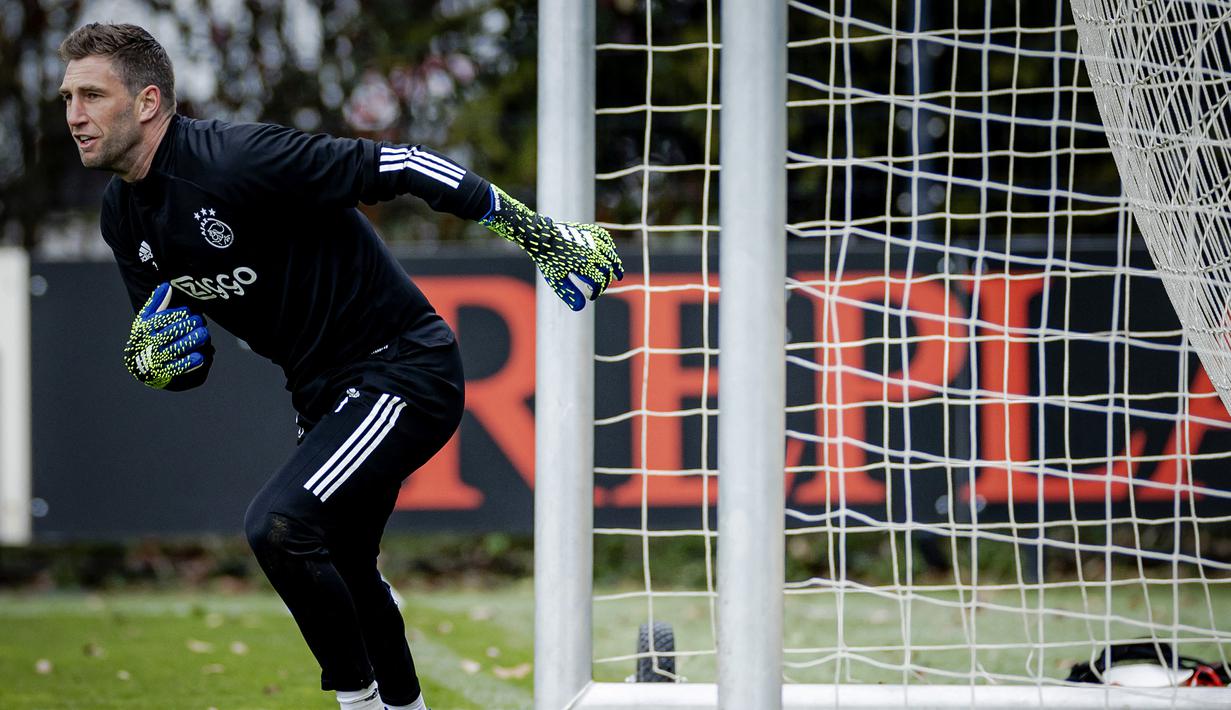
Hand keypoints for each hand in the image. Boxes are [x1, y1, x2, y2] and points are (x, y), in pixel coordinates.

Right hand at [123, 283, 211, 388]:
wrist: (138, 365)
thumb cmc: (147, 336)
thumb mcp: (147, 319)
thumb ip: (157, 303)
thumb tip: (167, 285)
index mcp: (145, 329)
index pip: (162, 319)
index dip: (177, 314)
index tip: (188, 312)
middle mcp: (150, 343)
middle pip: (171, 332)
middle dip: (188, 325)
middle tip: (200, 321)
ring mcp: (157, 358)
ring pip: (176, 348)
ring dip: (192, 341)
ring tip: (204, 334)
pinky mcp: (164, 371)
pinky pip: (178, 367)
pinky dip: (190, 362)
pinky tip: (201, 356)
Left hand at [481, 186, 623, 310]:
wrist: (542, 237)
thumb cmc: (548, 260)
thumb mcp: (556, 280)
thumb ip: (569, 293)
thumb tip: (581, 307)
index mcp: (583, 264)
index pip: (599, 282)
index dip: (597, 291)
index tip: (591, 296)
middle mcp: (591, 252)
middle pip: (607, 270)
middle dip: (605, 281)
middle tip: (601, 286)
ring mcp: (591, 240)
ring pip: (610, 254)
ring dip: (615, 266)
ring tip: (618, 275)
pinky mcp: (589, 231)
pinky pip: (605, 239)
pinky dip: (610, 248)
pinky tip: (611, 255)